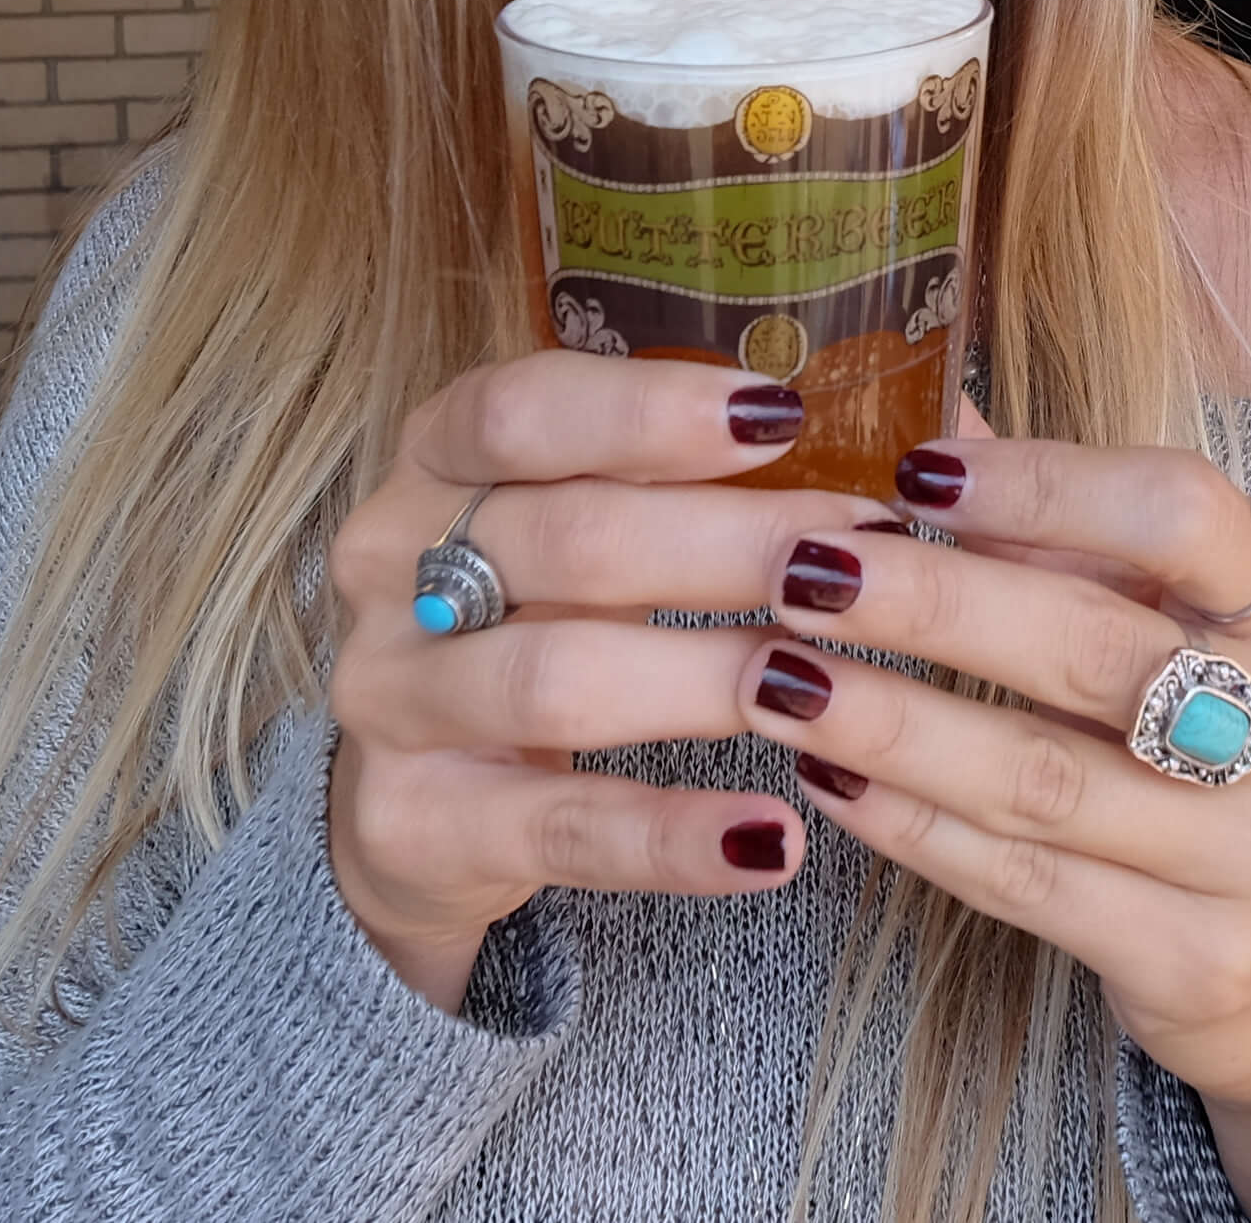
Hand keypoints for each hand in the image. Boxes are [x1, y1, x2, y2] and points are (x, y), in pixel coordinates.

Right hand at [324, 352, 891, 1012]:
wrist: (411, 803)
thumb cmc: (530, 619)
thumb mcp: (570, 527)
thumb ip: (672, 482)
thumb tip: (863, 458)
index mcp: (431, 459)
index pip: (521, 410)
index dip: (650, 412)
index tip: (784, 414)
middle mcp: (387, 563)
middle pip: (566, 540)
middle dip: (725, 544)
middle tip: (855, 553)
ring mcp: (389, 697)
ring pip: (558, 679)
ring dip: (703, 679)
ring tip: (819, 683)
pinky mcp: (415, 824)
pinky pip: (562, 828)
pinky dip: (673, 836)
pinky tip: (772, 839)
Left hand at [750, 441, 1250, 1217]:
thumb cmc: (1194, 762)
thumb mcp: (1158, 636)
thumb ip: (1062, 537)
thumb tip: (941, 418)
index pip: (1182, 512)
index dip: (1049, 484)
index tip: (917, 473)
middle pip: (1094, 647)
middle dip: (934, 604)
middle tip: (801, 573)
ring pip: (1043, 778)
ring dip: (892, 724)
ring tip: (776, 682)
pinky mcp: (1202, 957)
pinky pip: (1026, 881)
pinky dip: (913, 829)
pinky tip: (830, 782)